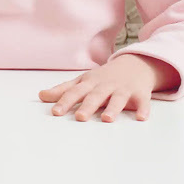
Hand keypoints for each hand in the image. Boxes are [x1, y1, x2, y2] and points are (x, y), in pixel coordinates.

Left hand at [39, 54, 180, 122]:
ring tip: (107, 119)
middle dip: (87, 106)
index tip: (55, 112)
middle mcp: (105, 86)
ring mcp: (123, 89)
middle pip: (95, 96)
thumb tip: (41, 96)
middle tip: (79, 118)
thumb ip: (63, 90)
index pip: (74, 92)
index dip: (64, 102)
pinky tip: (142, 118)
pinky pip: (143, 102)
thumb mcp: (82, 81)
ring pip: (118, 99)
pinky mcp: (140, 93)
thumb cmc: (103, 77)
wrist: (135, 64)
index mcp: (89, 83)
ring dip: (113, 108)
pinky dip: (143, 109)